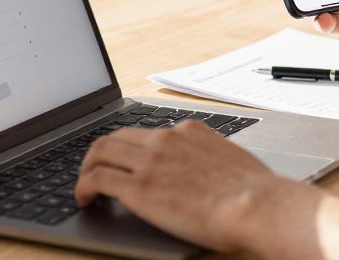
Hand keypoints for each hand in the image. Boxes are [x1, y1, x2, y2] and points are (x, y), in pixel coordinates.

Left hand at [75, 121, 316, 253]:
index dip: (129, 146)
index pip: (146, 132)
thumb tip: (208, 174)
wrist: (256, 206)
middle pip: (116, 136)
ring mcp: (149, 162)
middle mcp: (165, 139)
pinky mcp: (138, 188)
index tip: (125, 159)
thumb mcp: (231, 162)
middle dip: (101, 152)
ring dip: (86, 168)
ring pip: (100, 151)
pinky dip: (82, 188)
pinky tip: (84, 200)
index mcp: (188, 131)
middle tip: (95, 170)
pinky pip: (97, 179)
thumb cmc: (255, 193)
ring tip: (84, 185)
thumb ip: (210, 161)